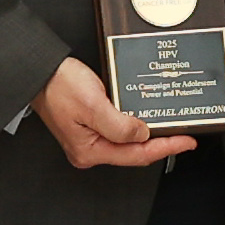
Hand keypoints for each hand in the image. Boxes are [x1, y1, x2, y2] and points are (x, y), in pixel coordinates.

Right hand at [33, 57, 197, 172]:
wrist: (39, 70)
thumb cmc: (57, 85)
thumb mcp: (93, 104)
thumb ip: (120, 125)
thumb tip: (142, 135)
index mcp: (89, 151)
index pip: (136, 155)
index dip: (165, 148)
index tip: (185, 142)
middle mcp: (89, 149)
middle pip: (133, 152)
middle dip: (159, 143)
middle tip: (182, 134)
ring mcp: (89, 137)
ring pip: (127, 141)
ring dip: (148, 133)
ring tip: (169, 126)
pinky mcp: (90, 125)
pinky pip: (118, 129)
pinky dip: (135, 124)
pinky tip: (146, 116)